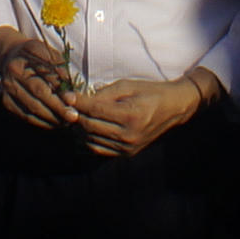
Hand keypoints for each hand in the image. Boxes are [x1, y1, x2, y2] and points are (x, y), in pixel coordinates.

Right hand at [0, 29, 77, 131]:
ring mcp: (8, 86)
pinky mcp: (6, 101)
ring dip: (52, 118)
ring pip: (32, 107)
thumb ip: (61, 67)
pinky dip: (42, 122)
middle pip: (39, 92)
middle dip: (58, 107)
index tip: (73, 100)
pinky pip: (26, 116)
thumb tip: (71, 90)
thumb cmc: (38, 56)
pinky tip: (55, 122)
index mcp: (29, 51)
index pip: (47, 72)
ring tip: (67, 121)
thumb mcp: (50, 53)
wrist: (11, 56)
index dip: (61, 88)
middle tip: (73, 116)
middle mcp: (15, 69)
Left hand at [71, 76, 205, 159]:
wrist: (174, 108)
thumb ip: (104, 93)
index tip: (66, 95)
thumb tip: (79, 99)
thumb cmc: (150, 91)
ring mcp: (128, 147)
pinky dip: (90, 138)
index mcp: (131, 115)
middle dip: (76, 114)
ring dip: (81, 127)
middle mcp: (129, 135)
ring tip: (77, 114)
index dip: (78, 102)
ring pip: (92, 139)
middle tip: (66, 105)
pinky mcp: (128, 153)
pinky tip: (88, 127)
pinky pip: (100, 149)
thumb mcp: (128, 85)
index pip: (95, 110)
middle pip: (91, 126)